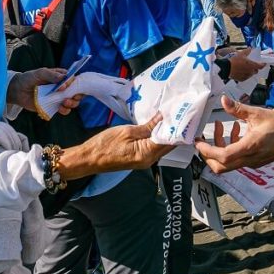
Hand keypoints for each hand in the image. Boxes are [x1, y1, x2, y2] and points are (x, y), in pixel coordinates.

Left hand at [8, 68, 80, 115]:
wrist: (18, 91)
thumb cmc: (29, 78)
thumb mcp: (40, 73)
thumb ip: (51, 75)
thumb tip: (64, 79)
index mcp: (61, 77)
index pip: (74, 79)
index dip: (75, 82)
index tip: (69, 85)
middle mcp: (63, 87)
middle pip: (77, 91)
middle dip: (78, 95)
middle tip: (72, 97)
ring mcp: (59, 97)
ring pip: (73, 101)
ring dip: (72, 103)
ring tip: (65, 103)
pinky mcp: (54, 106)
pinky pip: (64, 110)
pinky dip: (65, 110)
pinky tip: (60, 108)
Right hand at [58, 115, 174, 178]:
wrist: (89, 158)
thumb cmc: (105, 145)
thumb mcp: (127, 131)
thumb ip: (147, 126)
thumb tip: (162, 118)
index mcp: (147, 155)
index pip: (170, 140)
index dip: (178, 127)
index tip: (183, 114)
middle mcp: (149, 161)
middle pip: (168, 145)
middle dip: (175, 129)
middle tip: (179, 112)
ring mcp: (145, 161)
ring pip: (162, 146)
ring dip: (167, 132)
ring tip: (171, 116)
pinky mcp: (140, 158)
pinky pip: (154, 147)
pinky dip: (158, 137)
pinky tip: (159, 126)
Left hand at [195, 96, 273, 173]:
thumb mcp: (259, 113)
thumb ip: (238, 108)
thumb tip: (223, 99)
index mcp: (250, 147)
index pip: (222, 156)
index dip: (207, 150)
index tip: (198, 141)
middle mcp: (249, 159)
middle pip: (221, 167)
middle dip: (208, 154)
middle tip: (203, 139)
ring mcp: (252, 162)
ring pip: (228, 164)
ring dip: (220, 147)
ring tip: (222, 126)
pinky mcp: (254, 161)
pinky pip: (237, 159)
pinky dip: (230, 147)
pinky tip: (236, 130)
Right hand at [228, 48, 264, 81]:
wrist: (227, 68)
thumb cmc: (235, 61)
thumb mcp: (241, 54)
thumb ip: (247, 51)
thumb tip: (250, 48)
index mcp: (252, 65)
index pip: (261, 66)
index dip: (263, 65)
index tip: (264, 63)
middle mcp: (250, 72)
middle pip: (256, 71)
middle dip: (255, 68)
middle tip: (251, 65)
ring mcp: (246, 76)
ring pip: (250, 74)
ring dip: (250, 71)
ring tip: (245, 68)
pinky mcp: (242, 79)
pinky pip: (246, 77)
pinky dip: (245, 75)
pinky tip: (241, 72)